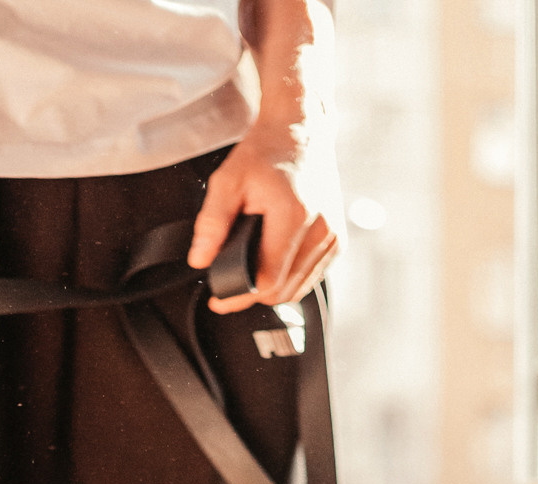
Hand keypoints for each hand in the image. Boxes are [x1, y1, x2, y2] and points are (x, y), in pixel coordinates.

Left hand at [188, 120, 342, 313]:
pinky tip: (273, 261)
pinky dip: (288, 278)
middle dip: (252, 292)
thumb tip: (200, 260)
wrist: (301, 132)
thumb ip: (212, 223)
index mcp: (293, 215)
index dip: (239, 295)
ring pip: (296, 290)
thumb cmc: (266, 152)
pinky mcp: (337, 241)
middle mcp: (320, 229)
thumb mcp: (228, 181)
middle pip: (281, 292)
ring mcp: (332, 237)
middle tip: (230, 278)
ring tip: (251, 266)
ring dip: (270, 287)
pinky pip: (309, 279)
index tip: (219, 297)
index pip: (267, 281)